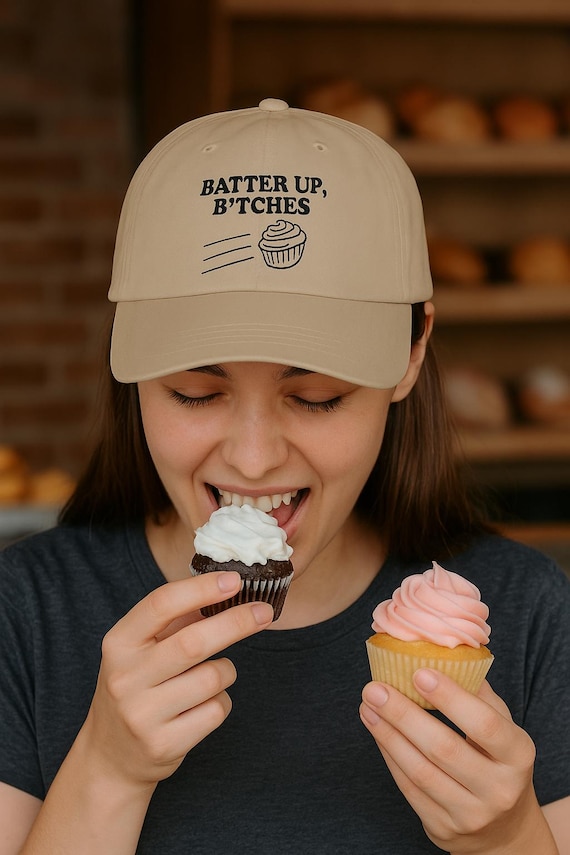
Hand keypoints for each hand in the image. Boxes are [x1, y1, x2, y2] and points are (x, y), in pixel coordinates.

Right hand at [81, 571, 272, 793]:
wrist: (111, 756)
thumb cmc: (138, 687)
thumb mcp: (141, 650)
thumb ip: (177, 620)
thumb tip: (226, 589)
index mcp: (119, 643)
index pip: (161, 604)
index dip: (201, 589)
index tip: (234, 580)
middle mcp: (125, 677)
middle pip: (194, 642)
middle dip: (236, 622)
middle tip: (264, 612)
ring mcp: (142, 714)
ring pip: (213, 678)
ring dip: (226, 672)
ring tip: (211, 677)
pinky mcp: (164, 744)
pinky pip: (216, 710)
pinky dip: (221, 702)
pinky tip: (201, 707)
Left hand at [360, 671, 554, 853]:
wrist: (503, 829)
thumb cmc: (497, 760)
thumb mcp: (502, 727)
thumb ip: (478, 693)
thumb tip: (442, 651)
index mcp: (518, 755)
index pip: (485, 725)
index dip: (452, 698)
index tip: (419, 672)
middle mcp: (498, 789)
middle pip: (444, 749)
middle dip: (404, 715)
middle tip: (375, 688)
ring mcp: (471, 814)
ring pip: (420, 771)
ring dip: (387, 734)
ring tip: (368, 705)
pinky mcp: (443, 829)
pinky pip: (409, 788)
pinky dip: (389, 755)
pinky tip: (377, 730)